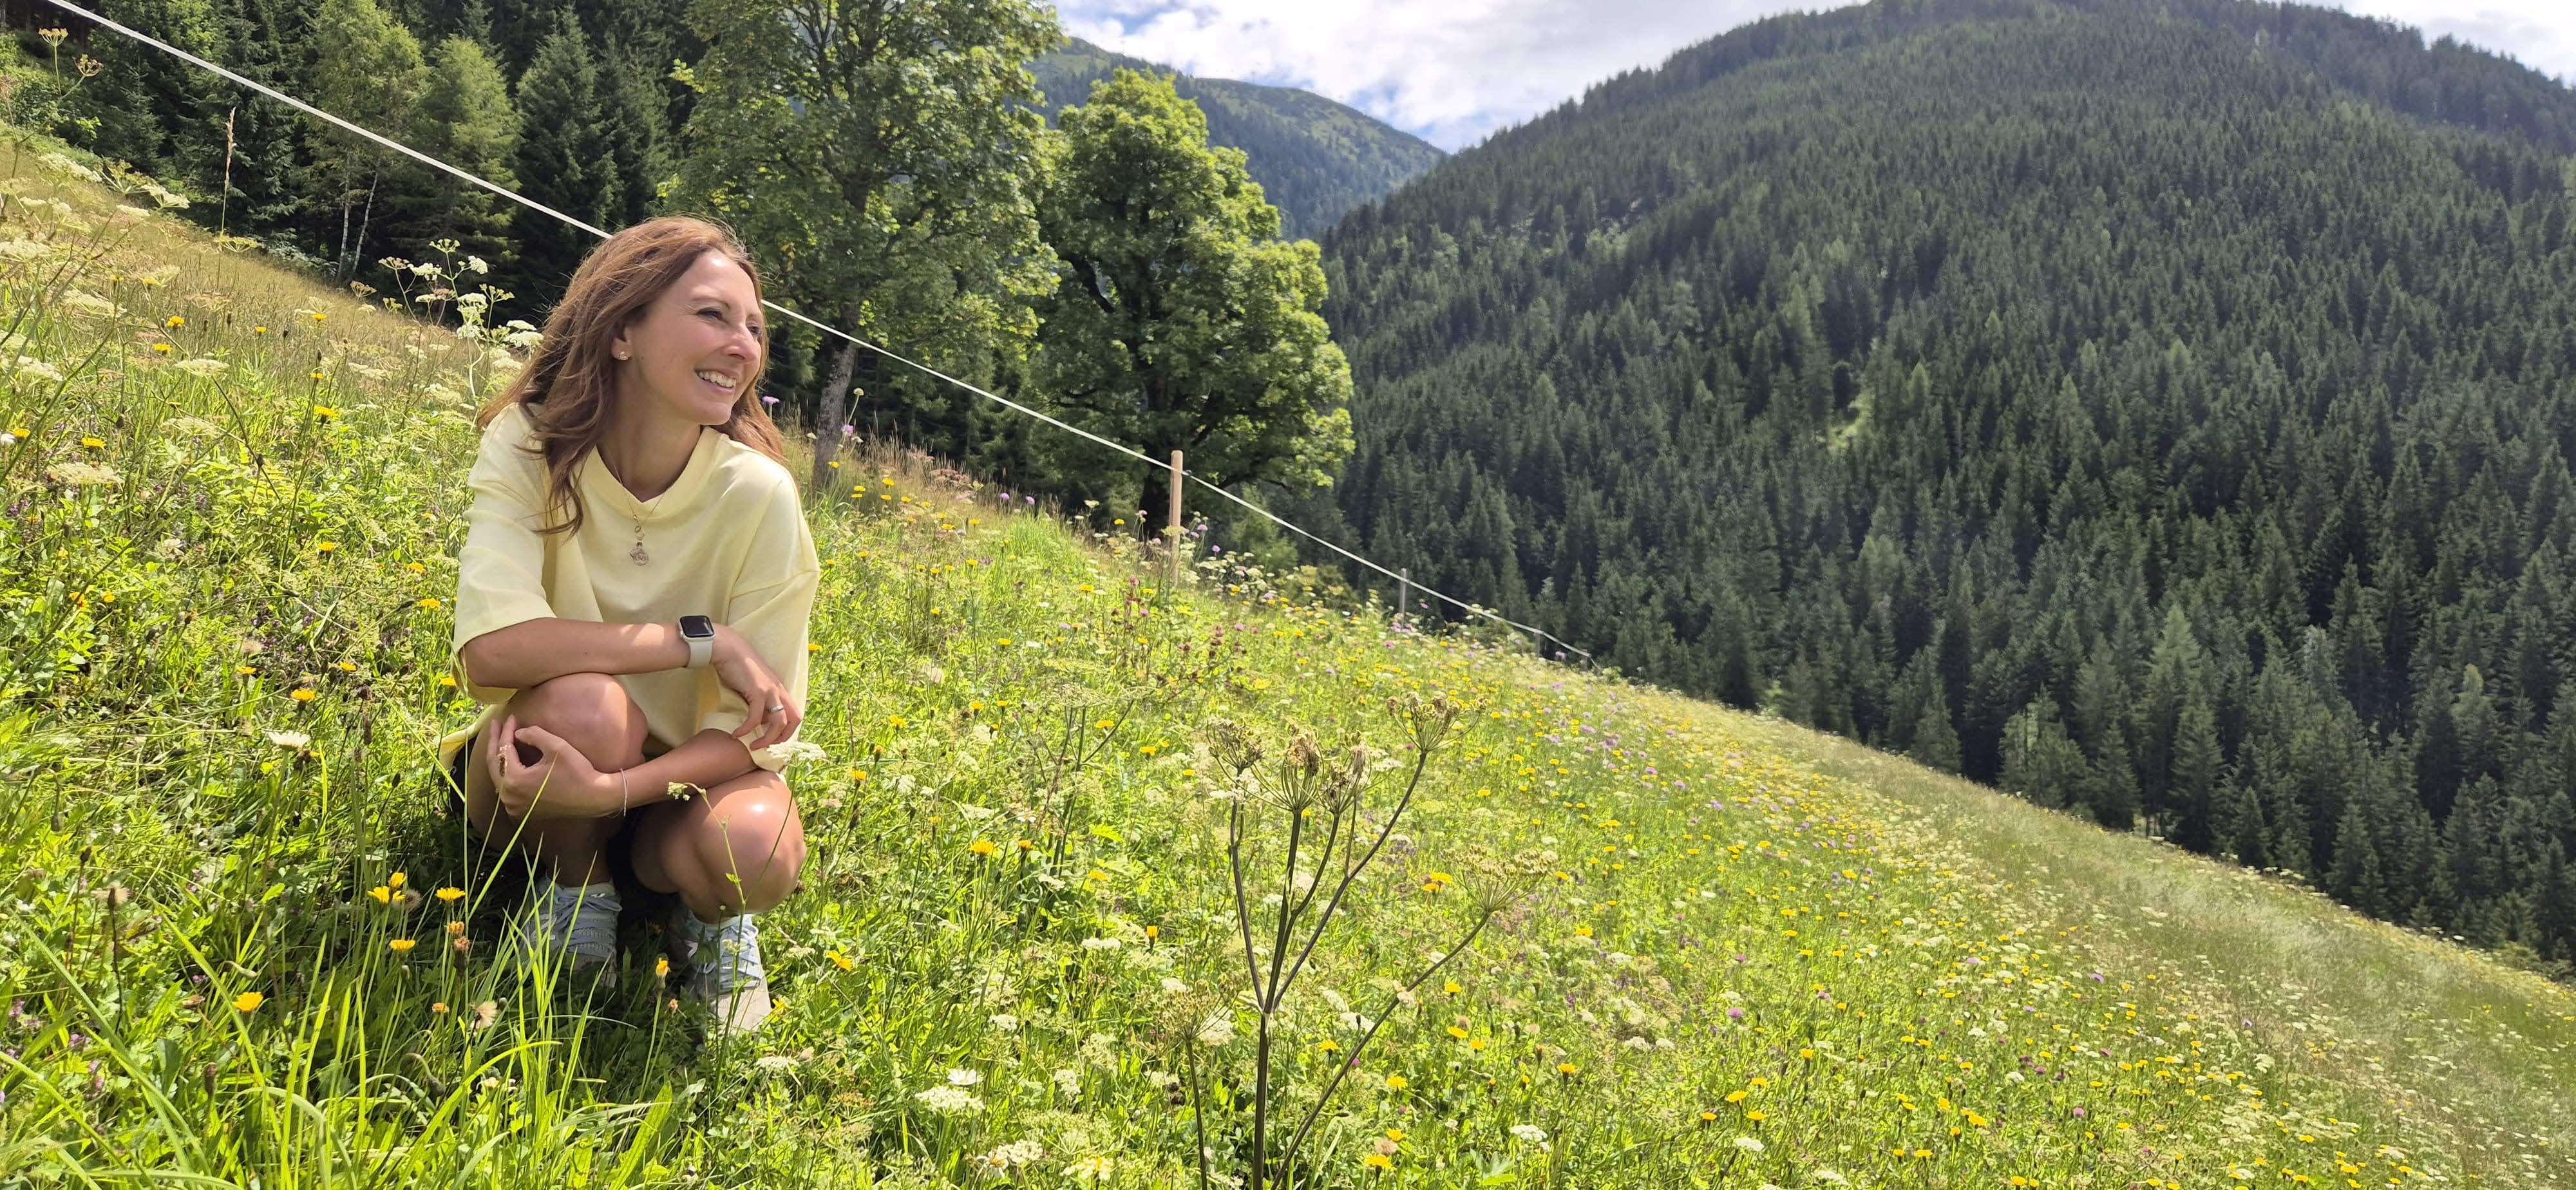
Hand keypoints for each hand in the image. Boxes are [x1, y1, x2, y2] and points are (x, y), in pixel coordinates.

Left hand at [485, 713, 619, 819]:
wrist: (594, 798)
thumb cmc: (577, 772)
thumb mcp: (556, 746)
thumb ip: (533, 734)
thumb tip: (518, 734)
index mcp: (515, 781)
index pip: (504, 750)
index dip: (507, 731)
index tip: (511, 716)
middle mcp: (509, 796)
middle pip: (495, 765)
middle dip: (495, 743)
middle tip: (496, 725)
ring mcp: (514, 806)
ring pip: (499, 777)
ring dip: (500, 757)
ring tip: (501, 740)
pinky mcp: (522, 810)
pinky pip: (507, 787)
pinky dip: (507, 772)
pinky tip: (510, 760)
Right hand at [710, 625, 802, 753]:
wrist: (729, 650)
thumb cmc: (738, 668)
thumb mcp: (754, 687)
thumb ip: (760, 701)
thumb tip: (759, 720)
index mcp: (780, 690)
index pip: (796, 715)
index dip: (789, 731)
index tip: (774, 740)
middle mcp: (779, 691)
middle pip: (794, 720)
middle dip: (782, 738)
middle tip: (766, 746)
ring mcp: (770, 691)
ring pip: (778, 722)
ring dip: (766, 739)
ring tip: (752, 746)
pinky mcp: (757, 691)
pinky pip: (756, 717)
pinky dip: (746, 729)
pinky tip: (736, 733)